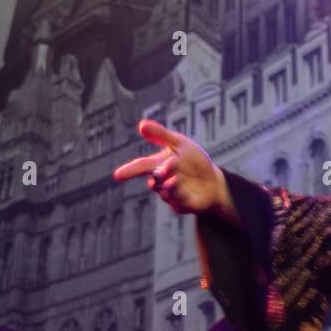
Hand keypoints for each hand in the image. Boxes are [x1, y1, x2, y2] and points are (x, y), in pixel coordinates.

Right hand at [112, 119, 238, 223]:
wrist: (213, 181)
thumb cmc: (193, 161)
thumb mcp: (180, 144)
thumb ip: (161, 135)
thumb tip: (141, 124)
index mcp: (158, 165)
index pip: (141, 166)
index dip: (129, 170)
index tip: (117, 175)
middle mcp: (162, 181)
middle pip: (156, 178)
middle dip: (162, 172)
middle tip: (171, 164)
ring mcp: (172, 195)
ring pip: (166, 192)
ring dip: (171, 185)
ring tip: (176, 178)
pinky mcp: (183, 205)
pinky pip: (179, 203)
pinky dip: (180, 197)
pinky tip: (185, 193)